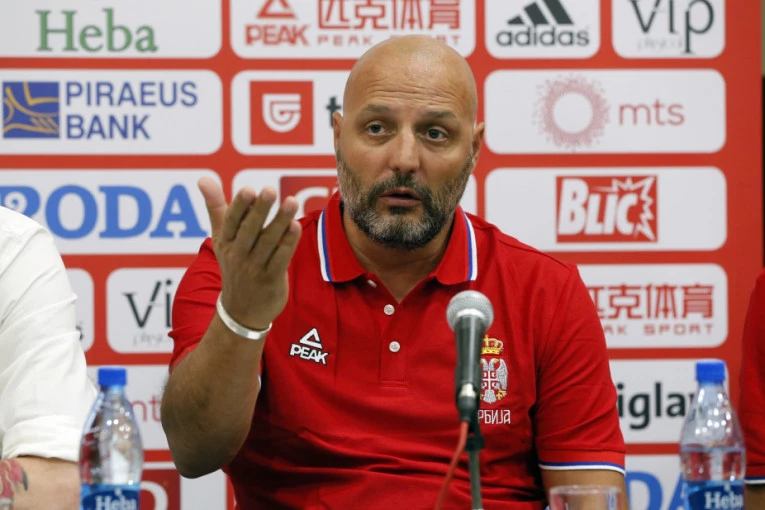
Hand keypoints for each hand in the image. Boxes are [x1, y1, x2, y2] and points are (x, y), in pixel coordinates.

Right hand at [198, 177, 301, 330]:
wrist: (241, 311)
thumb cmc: (234, 264)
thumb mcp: (221, 238)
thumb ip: (217, 207)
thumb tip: (203, 177)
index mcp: (225, 242)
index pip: (231, 222)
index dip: (239, 206)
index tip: (248, 190)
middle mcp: (238, 254)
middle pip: (250, 229)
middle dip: (260, 210)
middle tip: (270, 190)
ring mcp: (255, 268)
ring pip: (268, 242)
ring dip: (280, 221)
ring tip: (291, 201)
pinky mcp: (271, 279)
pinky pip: (280, 258)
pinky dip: (288, 243)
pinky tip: (296, 227)